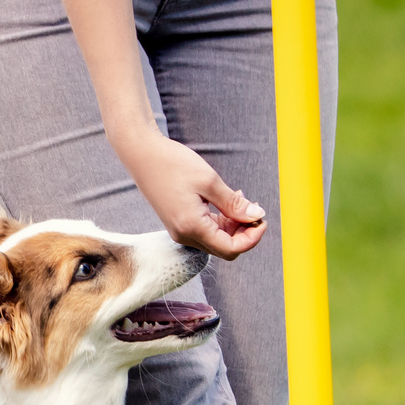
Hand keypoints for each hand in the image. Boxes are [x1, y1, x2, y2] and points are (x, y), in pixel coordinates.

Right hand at [113, 129, 266, 259]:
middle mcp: (184, 235)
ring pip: (216, 240)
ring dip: (233, 226)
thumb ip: (234, 203)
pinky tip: (226, 202)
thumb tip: (256, 216)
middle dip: (244, 232)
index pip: (231, 249)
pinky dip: (221, 221)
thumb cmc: (173, 164)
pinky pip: (206, 231)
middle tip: (253, 208)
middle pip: (224, 248)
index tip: (261, 218)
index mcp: (192, 227)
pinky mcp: (178, 224)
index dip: (252, 238)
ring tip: (239, 199)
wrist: (142, 155)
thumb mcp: (209, 181)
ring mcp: (180, 231)